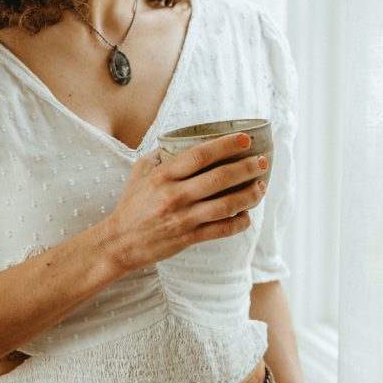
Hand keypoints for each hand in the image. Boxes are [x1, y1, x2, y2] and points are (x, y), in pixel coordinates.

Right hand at [101, 132, 268, 272]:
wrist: (121, 242)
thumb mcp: (140, 172)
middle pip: (219, 178)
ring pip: (226, 206)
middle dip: (246, 168)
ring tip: (261, 186)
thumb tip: (180, 140)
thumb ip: (160, 155)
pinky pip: (222, 230)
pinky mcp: (189, 238)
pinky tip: (247, 215)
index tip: (244, 140)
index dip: (225, 145)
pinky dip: (239, 223)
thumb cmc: (132, 205)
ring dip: (249, 195)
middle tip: (262, 161)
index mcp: (163, 176)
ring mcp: (183, 218)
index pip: (199, 155)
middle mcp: (175, 195)